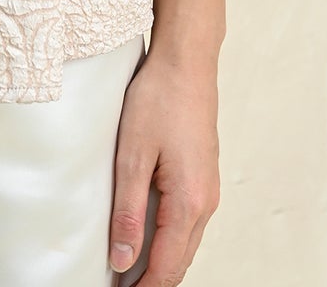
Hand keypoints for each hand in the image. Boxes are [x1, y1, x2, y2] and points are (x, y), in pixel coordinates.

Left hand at [108, 44, 219, 284]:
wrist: (186, 63)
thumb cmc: (158, 100)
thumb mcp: (132, 156)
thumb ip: (128, 212)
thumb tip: (123, 260)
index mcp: (189, 202)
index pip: (166, 268)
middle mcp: (205, 203)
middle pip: (179, 262)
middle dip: (152, 281)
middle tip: (119, 286)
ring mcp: (207, 190)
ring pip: (185, 243)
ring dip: (160, 261)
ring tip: (126, 269)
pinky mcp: (202, 176)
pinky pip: (187, 222)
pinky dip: (167, 238)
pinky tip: (145, 234)